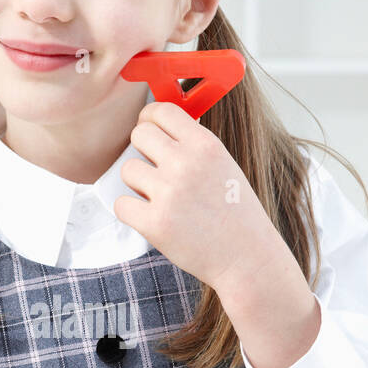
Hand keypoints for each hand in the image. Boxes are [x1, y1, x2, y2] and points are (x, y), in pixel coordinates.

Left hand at [113, 101, 283, 294]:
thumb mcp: (224, 165)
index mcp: (205, 145)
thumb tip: (158, 128)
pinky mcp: (155, 223)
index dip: (150, 119)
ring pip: (127, 170)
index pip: (161, 110)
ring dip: (137, 184)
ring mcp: (169, 193)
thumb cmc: (236, 213)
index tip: (151, 133)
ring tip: (159, 198)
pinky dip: (131, 211)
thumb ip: (193, 146)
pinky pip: (121, 204)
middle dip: (141, 151)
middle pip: (139, 135)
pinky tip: (150, 217)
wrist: (247, 257)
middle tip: (154, 170)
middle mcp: (186, 164)